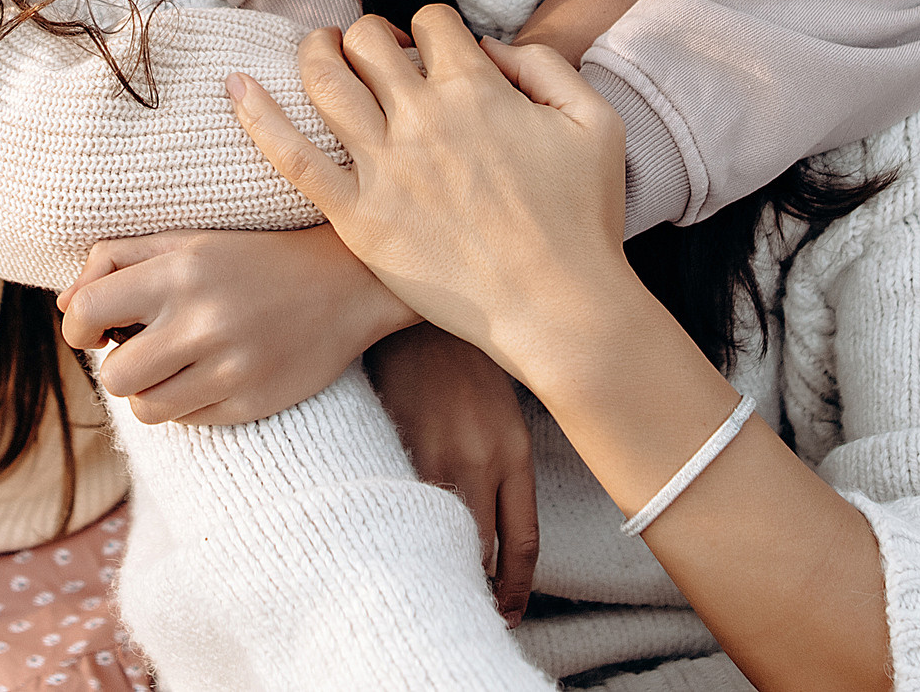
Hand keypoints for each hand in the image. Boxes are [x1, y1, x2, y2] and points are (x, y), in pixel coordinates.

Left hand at [56, 226, 417, 423]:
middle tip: (145, 347)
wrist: (344, 283)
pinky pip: (187, 422)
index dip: (78, 327)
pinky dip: (188, 404)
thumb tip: (65, 307)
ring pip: (144, 409)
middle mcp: (200, 322)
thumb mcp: (186, 240)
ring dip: (150, 390)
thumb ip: (116, 259)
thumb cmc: (251, 258)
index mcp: (178, 272)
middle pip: (112, 376)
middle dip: (119, 365)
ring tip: (177, 364)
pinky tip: (213, 374)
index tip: (97, 328)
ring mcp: (228, 368)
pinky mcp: (250, 403)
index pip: (85, 314)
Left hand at [228, 9, 641, 383]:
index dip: (428, 30)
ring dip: (315, 53)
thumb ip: (546, 67)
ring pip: (325, 81)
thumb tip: (489, 49)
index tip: (429, 54)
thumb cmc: (584, 222)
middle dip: (366, 36)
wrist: (560, 309)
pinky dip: (259, 116)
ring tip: (318, 54)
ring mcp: (385, 167)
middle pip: (368, 41)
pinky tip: (237, 88)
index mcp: (477, 88)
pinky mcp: (358, 217)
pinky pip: (293, 156)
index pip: (430, 23)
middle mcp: (424, 117)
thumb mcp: (595, 123)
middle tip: (368, 56)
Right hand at [368, 324, 537, 623]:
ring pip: (440, 535)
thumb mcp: (501, 407)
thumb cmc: (460, 356)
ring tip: (430, 574)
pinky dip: (402, 528)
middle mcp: (481, 460)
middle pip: (482, 552)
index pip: (524, 543)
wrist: (415, 311)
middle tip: (468, 606)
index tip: (509, 609)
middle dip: (476, 586)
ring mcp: (435, 455)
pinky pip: (402, 507)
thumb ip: (502, 461)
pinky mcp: (395, 446)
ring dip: (436, 560)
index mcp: (514, 451)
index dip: (518, 587)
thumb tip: (491, 523)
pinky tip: (395, 533)